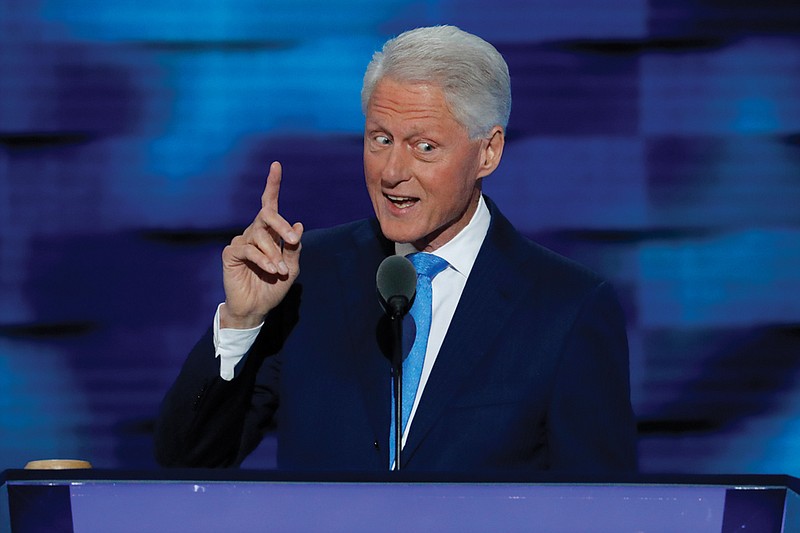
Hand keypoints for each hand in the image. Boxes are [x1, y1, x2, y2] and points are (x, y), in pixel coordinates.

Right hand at [220, 161, 303, 328]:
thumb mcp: (292, 268)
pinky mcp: (230, 253)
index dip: (272, 185)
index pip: (270, 205)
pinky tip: (271, 270)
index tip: (276, 165)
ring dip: (274, 253)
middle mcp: (254, 233)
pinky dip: (263, 259)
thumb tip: (298, 225)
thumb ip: (294, 248)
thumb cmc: (274, 287)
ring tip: (281, 271)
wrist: (257, 308)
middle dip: (281, 225)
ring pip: (259, 236)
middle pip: (267, 216)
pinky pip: (248, 249)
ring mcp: (241, 242)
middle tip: (293, 240)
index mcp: (270, 233)